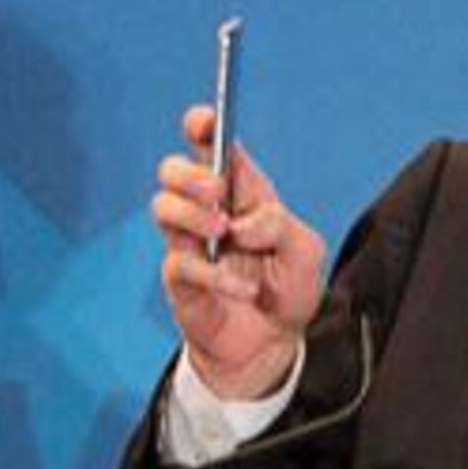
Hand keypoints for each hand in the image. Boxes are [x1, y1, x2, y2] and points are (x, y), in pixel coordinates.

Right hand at [152, 103, 324, 399]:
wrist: (272, 347)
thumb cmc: (288, 291)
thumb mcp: (306, 251)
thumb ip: (280, 224)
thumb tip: (243, 223)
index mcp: (242, 195)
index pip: (213, 149)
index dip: (203, 127)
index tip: (203, 121)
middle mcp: (209, 213)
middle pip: (172, 171)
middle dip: (190, 174)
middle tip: (215, 193)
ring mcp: (190, 244)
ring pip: (162, 206)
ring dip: (193, 215)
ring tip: (225, 235)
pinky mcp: (180, 279)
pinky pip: (179, 262)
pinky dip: (214, 273)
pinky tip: (242, 287)